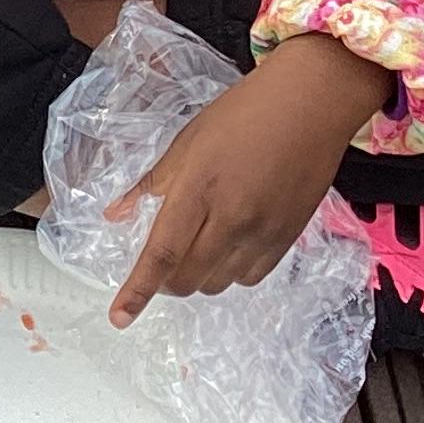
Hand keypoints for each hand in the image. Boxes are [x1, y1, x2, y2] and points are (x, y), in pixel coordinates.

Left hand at [103, 35, 387, 327]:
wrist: (309, 105)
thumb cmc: (241, 115)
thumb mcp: (185, 141)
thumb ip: (151, 184)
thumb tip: (114, 215)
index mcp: (197, 190)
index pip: (161, 254)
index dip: (137, 290)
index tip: (118, 317)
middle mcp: (231, 219)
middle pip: (189, 279)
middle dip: (166, 282)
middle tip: (162, 260)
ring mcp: (263, 232)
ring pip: (219, 283)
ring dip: (198, 276)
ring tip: (197, 245)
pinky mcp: (289, 238)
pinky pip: (250, 277)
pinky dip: (230, 272)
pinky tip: (228, 245)